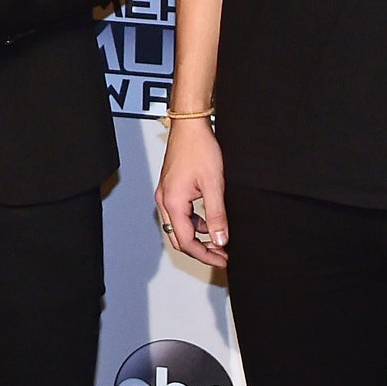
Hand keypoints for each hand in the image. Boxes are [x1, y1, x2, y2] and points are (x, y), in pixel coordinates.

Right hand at [155, 119, 227, 266]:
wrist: (189, 126)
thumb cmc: (199, 149)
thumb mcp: (214, 185)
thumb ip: (216, 215)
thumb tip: (220, 239)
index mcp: (172, 202)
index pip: (186, 241)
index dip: (205, 255)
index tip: (221, 259)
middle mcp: (164, 200)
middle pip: (178, 238)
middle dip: (200, 249)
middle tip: (220, 254)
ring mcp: (165, 194)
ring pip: (178, 227)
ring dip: (197, 236)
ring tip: (218, 239)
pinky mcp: (170, 188)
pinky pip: (179, 214)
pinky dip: (193, 223)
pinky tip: (209, 220)